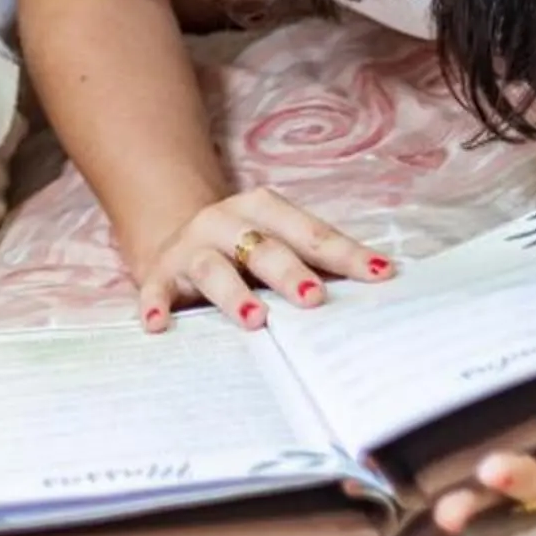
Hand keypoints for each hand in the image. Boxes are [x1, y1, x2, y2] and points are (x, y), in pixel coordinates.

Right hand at [128, 186, 391, 332]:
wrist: (173, 230)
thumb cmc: (243, 247)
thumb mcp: (276, 241)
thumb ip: (314, 260)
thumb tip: (378, 283)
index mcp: (263, 210)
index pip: (311, 233)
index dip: (345, 254)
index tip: (379, 274)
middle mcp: (226, 222)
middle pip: (264, 247)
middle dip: (290, 272)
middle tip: (315, 298)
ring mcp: (191, 248)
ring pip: (214, 268)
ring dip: (234, 294)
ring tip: (255, 319)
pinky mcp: (160, 274)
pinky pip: (156, 290)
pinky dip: (156, 306)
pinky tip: (159, 325)